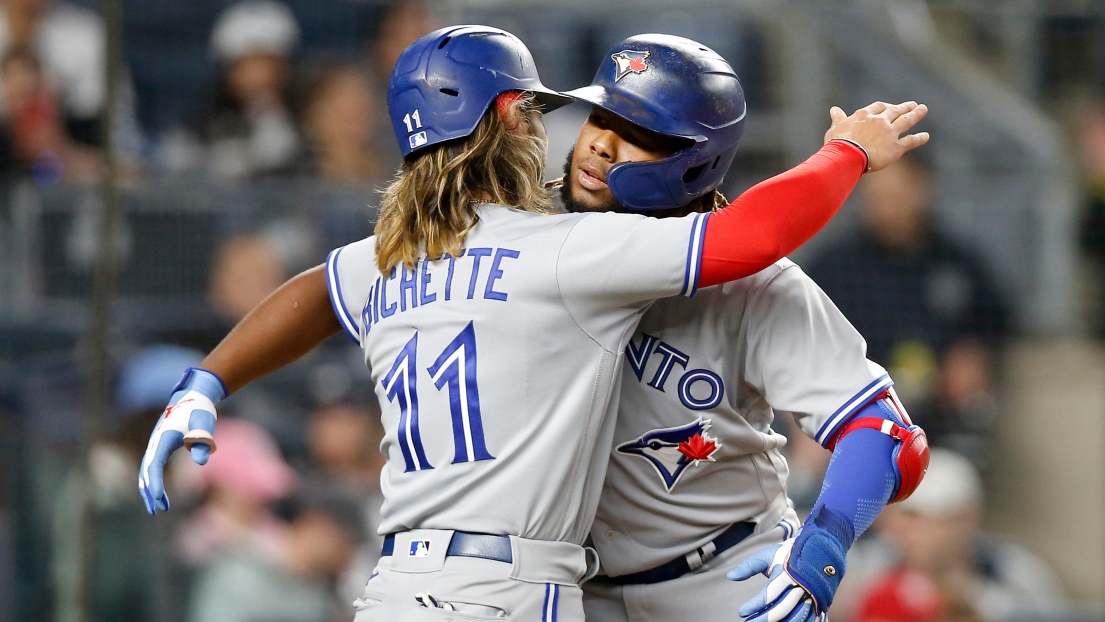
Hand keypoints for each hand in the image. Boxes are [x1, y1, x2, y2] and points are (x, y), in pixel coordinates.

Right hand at [138, 367, 225, 514]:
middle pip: (146, 472)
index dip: (156, 484)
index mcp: (163, 438)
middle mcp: (155, 442)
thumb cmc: (200, 411)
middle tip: (157, 511)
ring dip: (149, 490)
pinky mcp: (159, 446)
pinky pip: (152, 467)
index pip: (155, 466)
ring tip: (158, 508)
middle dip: (150, 492)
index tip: (159, 500)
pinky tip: (160, 495)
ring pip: (146, 471)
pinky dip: (153, 481)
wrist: (194, 396)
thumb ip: (202, 442)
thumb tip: (202, 462)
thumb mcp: (204, 425)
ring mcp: (155, 444)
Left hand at [728, 525, 845, 621]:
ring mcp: (813, 596)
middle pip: (782, 609)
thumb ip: (749, 566)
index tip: (741, 612)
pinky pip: (809, 619)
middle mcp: (801, 586)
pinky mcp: (820, 603)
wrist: (820, 549)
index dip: (754, 605)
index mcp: (787, 573)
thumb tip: (730, 576)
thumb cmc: (788, 554)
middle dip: (764, 619)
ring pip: (797, 617)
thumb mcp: (767, 555)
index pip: (769, 594)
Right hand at [824, 101, 929, 171]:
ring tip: (923, 109)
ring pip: (906, 120)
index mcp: (865, 115)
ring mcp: (890, 133)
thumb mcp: (835, 128)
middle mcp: (880, 121)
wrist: (848, 156)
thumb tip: (834, 109)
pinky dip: (919, 138)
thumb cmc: (837, 143)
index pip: (878, 107)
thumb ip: (838, 118)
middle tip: (912, 104)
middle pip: (895, 111)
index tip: (889, 106)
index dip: (885, 106)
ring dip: (916, 114)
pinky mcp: (896, 147)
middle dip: (904, 107)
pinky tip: (926, 136)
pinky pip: (910, 141)